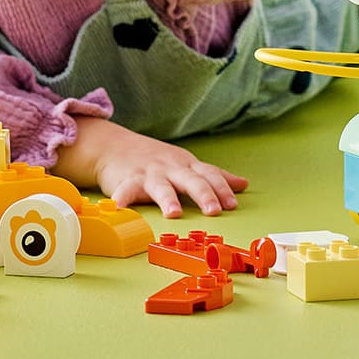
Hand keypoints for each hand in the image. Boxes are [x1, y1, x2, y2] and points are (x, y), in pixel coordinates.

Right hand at [66, 118, 244, 218]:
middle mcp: (171, 169)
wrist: (116, 146)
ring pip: (161, 187)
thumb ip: (213, 176)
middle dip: (204, 195)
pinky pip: (125, 190)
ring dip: (168, 199)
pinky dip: (122, 199)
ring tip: (174, 212)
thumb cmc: (156, 159)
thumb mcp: (187, 164)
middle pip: (191, 181)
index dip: (222, 189)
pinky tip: (121, 208)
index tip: (233, 204)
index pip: (210, 175)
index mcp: (187, 166)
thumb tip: (242, 184)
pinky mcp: (128, 180)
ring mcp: (150, 174)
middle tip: (214, 211)